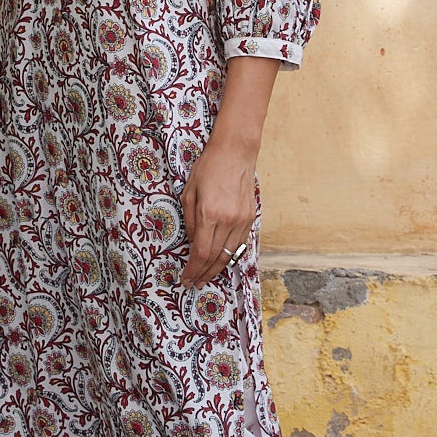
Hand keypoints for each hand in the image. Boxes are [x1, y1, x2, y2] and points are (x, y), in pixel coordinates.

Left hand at [179, 131, 258, 285]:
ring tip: (205, 276)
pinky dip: (229, 256)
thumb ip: (190, 220)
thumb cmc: (208, 168)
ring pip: (230, 254)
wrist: (236, 152)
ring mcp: (242, 221)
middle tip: (194, 283)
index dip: (193, 270)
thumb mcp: (189, 192)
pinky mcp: (250, 218)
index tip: (186, 279)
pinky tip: (221, 261)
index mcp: (210, 214)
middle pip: (216, 258)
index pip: (201, 253)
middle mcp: (228, 221)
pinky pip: (239, 244)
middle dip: (203, 274)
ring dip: (217, 269)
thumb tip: (191, 242)